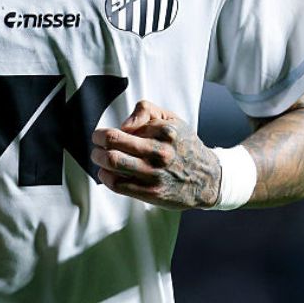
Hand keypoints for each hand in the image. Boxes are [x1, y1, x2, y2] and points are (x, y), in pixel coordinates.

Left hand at [91, 99, 221, 209]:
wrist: (207, 178)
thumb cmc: (185, 146)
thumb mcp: (172, 119)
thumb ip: (146, 110)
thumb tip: (124, 124)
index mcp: (165, 132)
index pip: (123, 129)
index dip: (109, 131)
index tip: (104, 133)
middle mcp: (160, 153)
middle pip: (113, 144)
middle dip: (98, 141)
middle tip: (96, 141)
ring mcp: (155, 174)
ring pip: (113, 163)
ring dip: (99, 158)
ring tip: (99, 156)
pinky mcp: (151, 193)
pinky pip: (118, 184)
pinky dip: (106, 177)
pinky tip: (106, 173)